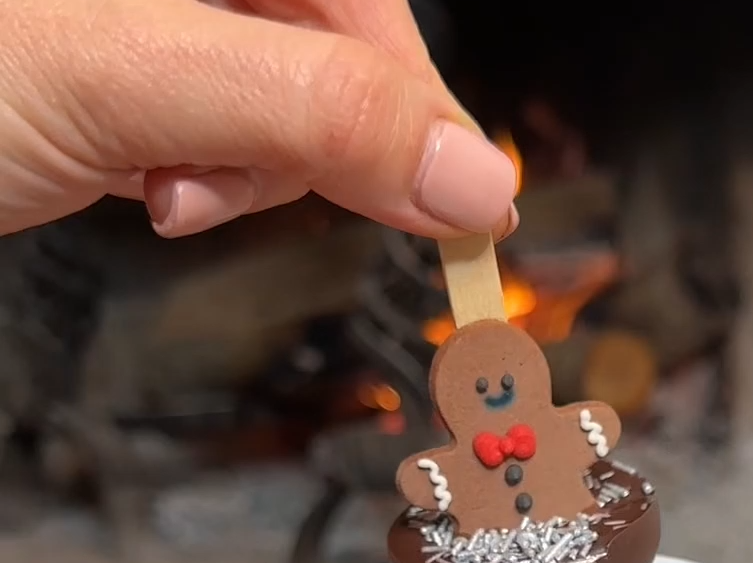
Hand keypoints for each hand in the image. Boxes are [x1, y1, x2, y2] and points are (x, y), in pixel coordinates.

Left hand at [0, 0, 516, 237]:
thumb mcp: (135, 78)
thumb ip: (315, 115)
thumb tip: (472, 174)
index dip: (409, 93)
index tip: (457, 201)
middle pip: (327, 41)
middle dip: (299, 138)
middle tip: (228, 183)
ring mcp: (156, 11)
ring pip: (276, 96)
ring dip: (243, 170)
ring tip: (165, 191)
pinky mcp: (127, 66)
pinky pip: (218, 123)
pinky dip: (201, 174)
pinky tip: (149, 186)